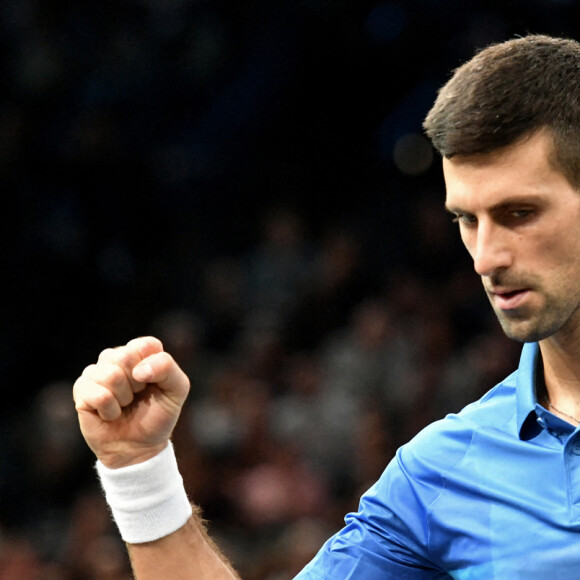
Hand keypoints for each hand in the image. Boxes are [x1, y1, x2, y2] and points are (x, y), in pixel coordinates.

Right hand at [73, 336, 189, 468]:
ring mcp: (96, 373)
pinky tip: (111, 414)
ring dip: (123, 398)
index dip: (152, 368)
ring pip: (109, 374)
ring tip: (124, 405)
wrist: (140, 447)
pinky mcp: (82, 391)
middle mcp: (117, 358)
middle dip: (137, 384)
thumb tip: (138, 371)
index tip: (153, 384)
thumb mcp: (177, 390)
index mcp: (140, 353)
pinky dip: (110, 410)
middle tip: (137, 396)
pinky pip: (97, 394)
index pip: (146, 345)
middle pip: (125, 356)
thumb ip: (167, 368)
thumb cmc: (158, 415)